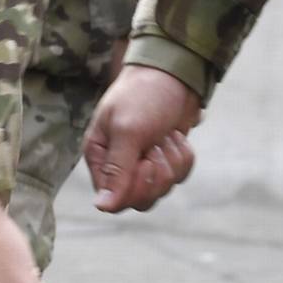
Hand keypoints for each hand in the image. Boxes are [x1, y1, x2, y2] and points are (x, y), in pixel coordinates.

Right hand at [84, 65, 202, 211]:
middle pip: (140, 199)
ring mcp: (143, 163)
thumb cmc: (142, 96)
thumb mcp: (127, 131)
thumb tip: (102, 207)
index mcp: (99, 156)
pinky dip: (182, 157)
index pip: (114, 198)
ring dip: (171, 162)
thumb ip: (116, 170)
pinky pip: (179, 176)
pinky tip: (175, 136)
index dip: (135, 187)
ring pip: (162, 189)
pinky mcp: (165, 160)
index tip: (144, 162)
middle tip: (156, 146)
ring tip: (165, 136)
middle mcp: (118, 164)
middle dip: (157, 174)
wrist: (173, 75)